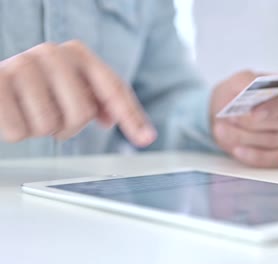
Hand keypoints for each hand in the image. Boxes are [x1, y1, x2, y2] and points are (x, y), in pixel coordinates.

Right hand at [0, 40, 155, 145]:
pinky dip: (17, 132)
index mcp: (78, 53)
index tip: (146, 138)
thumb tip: (143, 132)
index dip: (131, 116)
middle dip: (70, 126)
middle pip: (82, 112)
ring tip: (32, 112)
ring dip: (42, 129)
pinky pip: (19, 131)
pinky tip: (13, 114)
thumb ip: (107, 103)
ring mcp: (21, 66)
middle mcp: (52, 54)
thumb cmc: (40, 89)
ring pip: (48, 125)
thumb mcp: (75, 90)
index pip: (113, 88)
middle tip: (56, 117)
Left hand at [211, 70, 277, 167]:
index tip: (254, 112)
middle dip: (253, 123)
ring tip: (222, 130)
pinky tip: (236, 149)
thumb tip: (250, 88)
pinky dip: (253, 156)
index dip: (277, 107)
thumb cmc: (238, 94)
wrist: (225, 114)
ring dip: (245, 137)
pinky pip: (273, 161)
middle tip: (231, 118)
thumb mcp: (238, 81)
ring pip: (274, 142)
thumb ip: (246, 80)